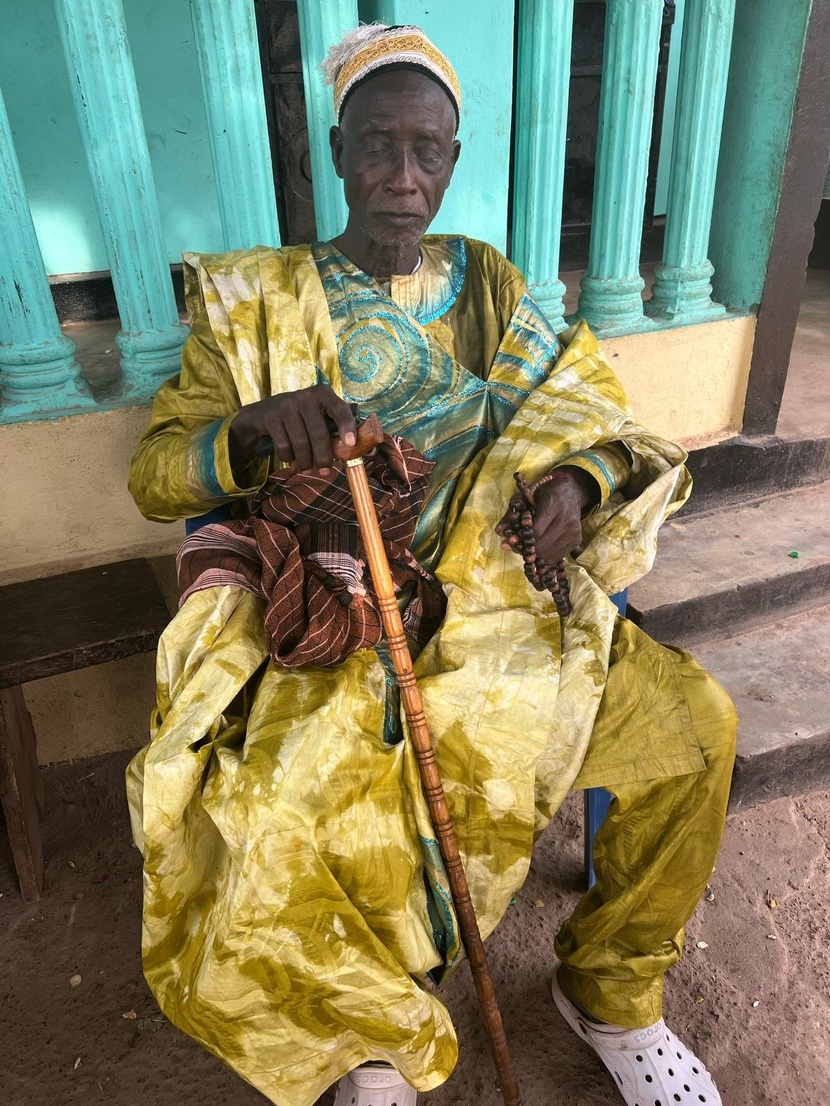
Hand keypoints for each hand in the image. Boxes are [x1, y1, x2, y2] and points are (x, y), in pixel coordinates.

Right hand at [228, 385, 356, 474]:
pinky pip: (284, 446)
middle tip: (324, 471)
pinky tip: (289, 457)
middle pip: (319, 433)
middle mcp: (305, 396)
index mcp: (323, 394)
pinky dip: (288, 457)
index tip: (351, 444)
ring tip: (306, 467)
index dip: (347, 426)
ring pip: (301, 443)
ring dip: (305, 461)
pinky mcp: (271, 417)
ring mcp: (286, 405)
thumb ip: (333, 427)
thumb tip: (350, 451)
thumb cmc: (299, 418)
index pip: (340, 409)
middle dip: (323, 457)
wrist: (262, 414)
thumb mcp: (316, 415)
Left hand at [495, 468, 594, 564]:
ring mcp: (574, 531)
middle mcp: (567, 519)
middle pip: (543, 545)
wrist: (570, 494)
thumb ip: (512, 514)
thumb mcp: (527, 498)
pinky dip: (545, 557)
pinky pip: (557, 557)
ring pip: (550, 554)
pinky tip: (538, 551)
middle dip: (526, 550)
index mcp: (554, 505)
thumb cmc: (545, 495)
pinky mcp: (577, 540)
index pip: (536, 530)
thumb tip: (499, 532)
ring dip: (535, 556)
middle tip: (516, 548)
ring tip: (526, 550)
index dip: (521, 539)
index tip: (510, 541)